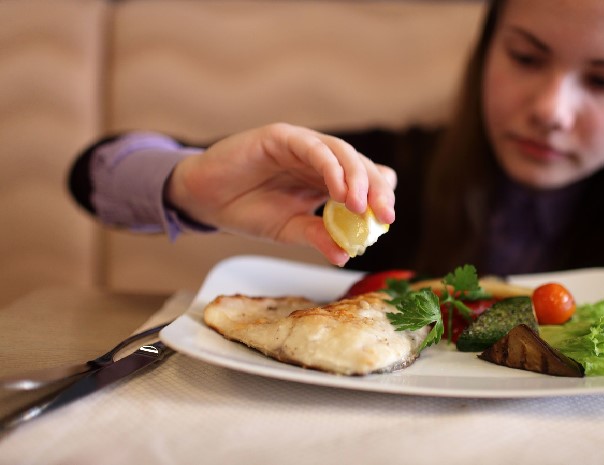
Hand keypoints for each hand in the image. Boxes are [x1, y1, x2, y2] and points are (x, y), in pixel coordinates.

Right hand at [164, 123, 396, 265]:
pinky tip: (339, 190)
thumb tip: (345, 255)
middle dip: (376, 190)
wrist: (204, 199)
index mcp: (325, 180)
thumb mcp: (288, 230)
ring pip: (342, 153)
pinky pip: (313, 147)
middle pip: (361, 166)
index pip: (364, 182)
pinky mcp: (281, 136)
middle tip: (384, 216)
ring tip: (361, 206)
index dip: (380, 197)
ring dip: (356, 178)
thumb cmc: (247, 209)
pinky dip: (330, 167)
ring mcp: (302, 145)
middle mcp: (319, 159)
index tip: (387, 222)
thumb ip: (317, 236)